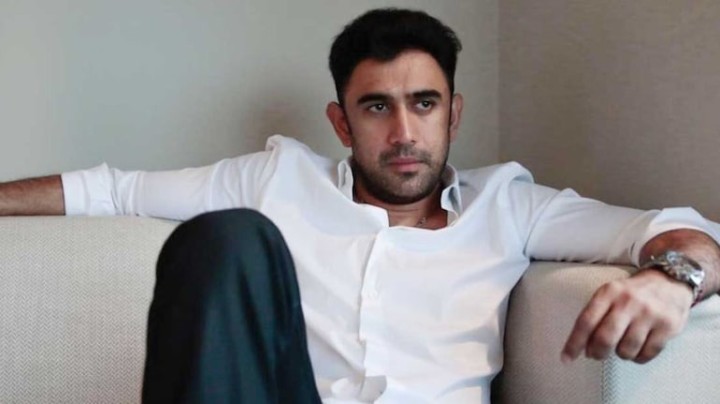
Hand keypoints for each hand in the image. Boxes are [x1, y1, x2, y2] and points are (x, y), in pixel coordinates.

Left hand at [561, 269, 692, 363]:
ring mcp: (650, 314)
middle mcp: (628, 301)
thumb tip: (582, 347)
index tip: (566, 358)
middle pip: (605, 338)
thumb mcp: (610, 294)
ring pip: (626, 350)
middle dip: (597, 352)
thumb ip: (595, 316)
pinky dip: (638, 357)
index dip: (574, 343)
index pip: (586, 321)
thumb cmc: (631, 294)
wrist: (669, 281)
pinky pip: (647, 354)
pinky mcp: (668, 326)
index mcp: (609, 292)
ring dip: (621, 354)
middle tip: (596, 354)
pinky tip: (638, 349)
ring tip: (622, 346)